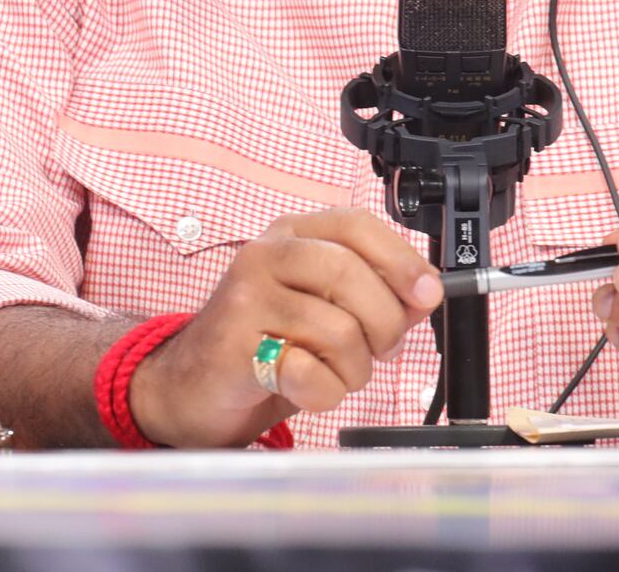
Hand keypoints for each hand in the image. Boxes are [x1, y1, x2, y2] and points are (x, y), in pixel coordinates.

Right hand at [130, 209, 441, 446]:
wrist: (191, 386)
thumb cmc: (264, 342)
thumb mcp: (322, 307)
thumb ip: (375, 295)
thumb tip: (426, 292)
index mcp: (290, 236)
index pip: (355, 225)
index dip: (400, 259)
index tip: (427, 293)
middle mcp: (263, 257)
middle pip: (350, 275)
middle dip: (384, 324)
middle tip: (381, 350)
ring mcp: (244, 300)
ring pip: (338, 331)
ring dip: (354, 370)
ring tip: (336, 374)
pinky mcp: (234, 348)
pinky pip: (309, 373)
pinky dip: (324, 393)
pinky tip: (305, 389)